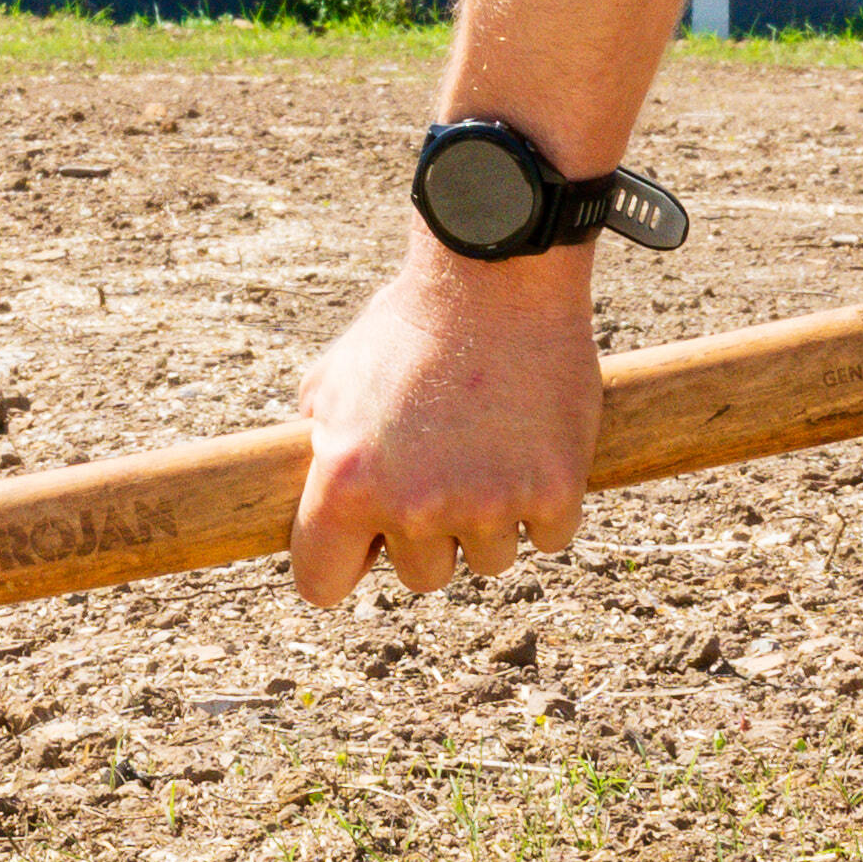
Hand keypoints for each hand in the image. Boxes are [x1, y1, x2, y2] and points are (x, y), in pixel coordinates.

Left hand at [292, 244, 599, 607]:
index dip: (341, 566)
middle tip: (440, 467)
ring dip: (489, 519)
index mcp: (344, 486)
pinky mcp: (555, 494)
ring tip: (487, 446)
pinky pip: (548, 536)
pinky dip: (546, 502)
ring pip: (488, 559)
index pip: (322, 585)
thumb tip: (308, 504)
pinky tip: (532, 445)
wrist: (494, 277)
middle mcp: (413, 507)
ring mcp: (488, 505)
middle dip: (427, 534)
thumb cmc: (407, 325)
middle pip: (421, 576)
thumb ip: (319, 453)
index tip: (359, 550)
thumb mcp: (332, 383)